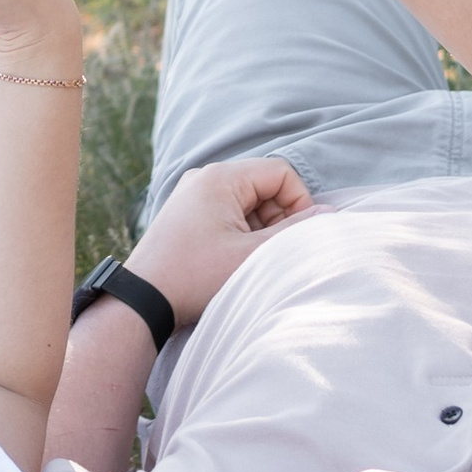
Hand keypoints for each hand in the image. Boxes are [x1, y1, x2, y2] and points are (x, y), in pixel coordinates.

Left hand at [129, 156, 313, 325]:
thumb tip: (328, 214)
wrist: (142, 299)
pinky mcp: (187, 213)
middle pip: (264, 186)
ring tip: (247, 260)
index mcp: (221, 177)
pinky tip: (231, 260)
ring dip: (259, 229)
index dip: (299, 202)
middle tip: (270, 253)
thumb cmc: (195, 275)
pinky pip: (227, 212)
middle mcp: (205, 177)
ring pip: (247, 202)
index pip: (281, 173)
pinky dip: (240, 233)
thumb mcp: (253, 255)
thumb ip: (294, 231)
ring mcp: (193, 194)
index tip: (297, 236)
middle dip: (278, 218)